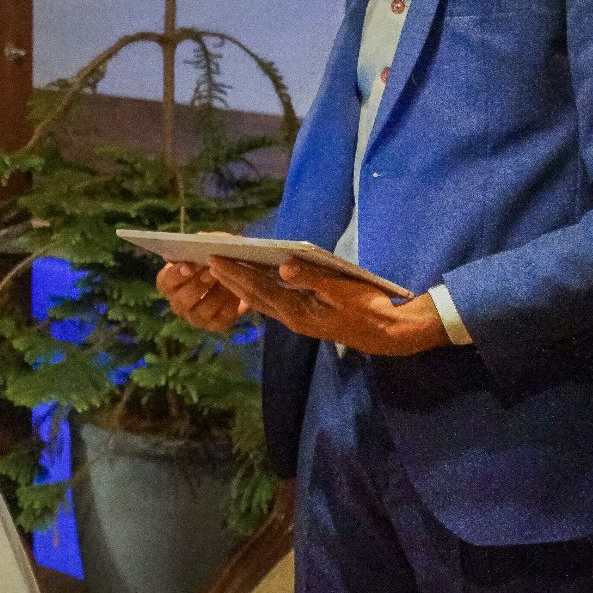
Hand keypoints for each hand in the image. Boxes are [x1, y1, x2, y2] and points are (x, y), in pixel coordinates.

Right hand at [156, 235, 248, 330]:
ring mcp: (196, 317)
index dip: (175, 275)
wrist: (241, 273)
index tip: (188, 265)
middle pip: (181, 300)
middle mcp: (178, 303)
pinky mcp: (215, 324)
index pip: (165, 282)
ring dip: (215, 295)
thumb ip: (206, 240)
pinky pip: (220, 319)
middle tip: (210, 271)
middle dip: (196, 285)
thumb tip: (203, 239)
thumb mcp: (213, 244)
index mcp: (170, 283)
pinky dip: (229, 306)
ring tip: (226, 281)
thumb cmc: (219, 257)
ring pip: (201, 312)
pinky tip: (237, 294)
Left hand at [207, 258, 447, 356]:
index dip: (235, 273)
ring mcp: (296, 320)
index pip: (258, 289)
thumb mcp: (343, 291)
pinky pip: (272, 302)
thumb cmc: (368, 307)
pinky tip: (249, 280)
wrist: (387, 334)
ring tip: (220, 267)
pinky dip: (256, 290)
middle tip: (206, 259)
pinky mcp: (303, 318)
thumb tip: (284, 266)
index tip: (213, 258)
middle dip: (228, 277)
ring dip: (239, 284)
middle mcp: (291, 318)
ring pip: (260, 300)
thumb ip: (313, 279)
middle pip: (252, 296)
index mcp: (297, 311)